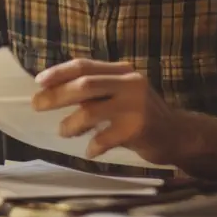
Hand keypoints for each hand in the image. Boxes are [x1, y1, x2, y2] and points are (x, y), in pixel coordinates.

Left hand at [31, 59, 177, 162]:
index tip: (39, 81)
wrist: (179, 134)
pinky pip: (104, 138)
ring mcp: (136, 105)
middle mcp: (130, 83)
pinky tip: (90, 151)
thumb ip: (96, 90)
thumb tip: (54, 91)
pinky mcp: (139, 128)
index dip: (59, 72)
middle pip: (84, 85)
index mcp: (122, 71)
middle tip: (37, 105)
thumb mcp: (121, 94)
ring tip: (64, 131)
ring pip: (90, 111)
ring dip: (71, 124)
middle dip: (56, 95)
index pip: (84, 65)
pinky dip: (93, 146)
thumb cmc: (141, 115)